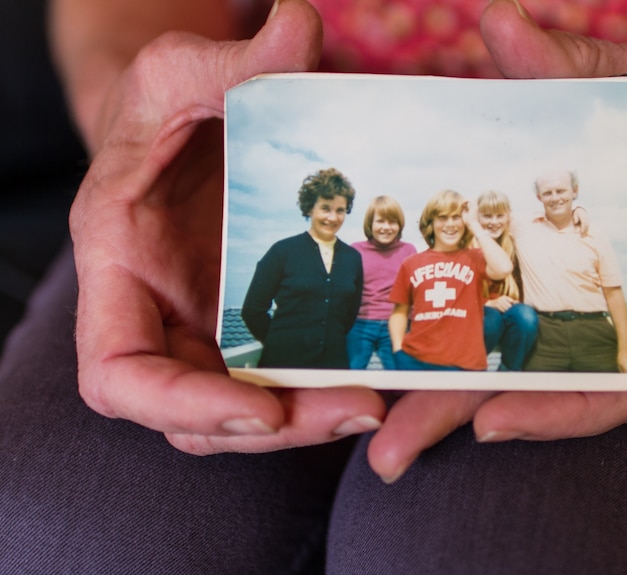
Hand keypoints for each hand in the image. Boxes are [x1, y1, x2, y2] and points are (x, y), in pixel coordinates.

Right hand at [70, 0, 385, 454]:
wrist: (187, 126)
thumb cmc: (166, 103)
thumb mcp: (182, 72)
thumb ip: (232, 64)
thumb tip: (301, 27)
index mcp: (119, 267)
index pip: (118, 374)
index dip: (181, 405)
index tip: (259, 408)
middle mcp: (159, 315)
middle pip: (197, 414)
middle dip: (274, 425)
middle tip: (360, 409)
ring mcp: (206, 326)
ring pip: (246, 409)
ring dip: (310, 417)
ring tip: (381, 400)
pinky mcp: (253, 321)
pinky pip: (282, 375)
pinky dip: (324, 385)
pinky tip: (382, 371)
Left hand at [367, 0, 626, 480]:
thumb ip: (573, 62)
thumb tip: (499, 22)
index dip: (571, 409)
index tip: (494, 420)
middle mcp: (620, 297)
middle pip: (548, 387)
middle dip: (470, 418)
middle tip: (390, 456)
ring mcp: (581, 297)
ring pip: (520, 373)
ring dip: (450, 404)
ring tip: (379, 432)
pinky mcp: (552, 285)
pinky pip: (509, 339)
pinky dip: (464, 358)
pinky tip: (405, 362)